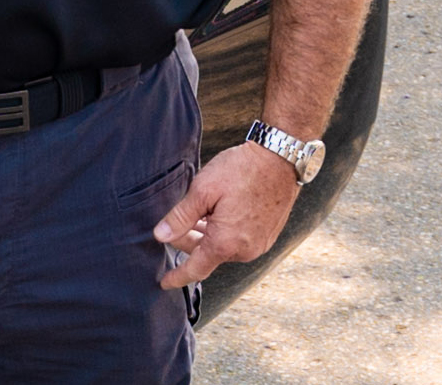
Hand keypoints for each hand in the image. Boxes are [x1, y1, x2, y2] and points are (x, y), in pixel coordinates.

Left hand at [151, 143, 303, 290]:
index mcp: (225, 244)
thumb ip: (180, 217)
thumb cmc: (242, 171)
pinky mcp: (269, 235)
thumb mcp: (203, 190)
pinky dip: (226, 232)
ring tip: (203, 212)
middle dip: (190, 242)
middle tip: (181, 220)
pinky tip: (222, 212)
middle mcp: (244, 250)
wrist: (280, 158)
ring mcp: (260, 244)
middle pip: (207, 255)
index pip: (195, 269)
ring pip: (224, 246)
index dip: (177, 277)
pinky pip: (240, 241)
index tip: (165, 283)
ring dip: (209, 234)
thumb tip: (161, 236)